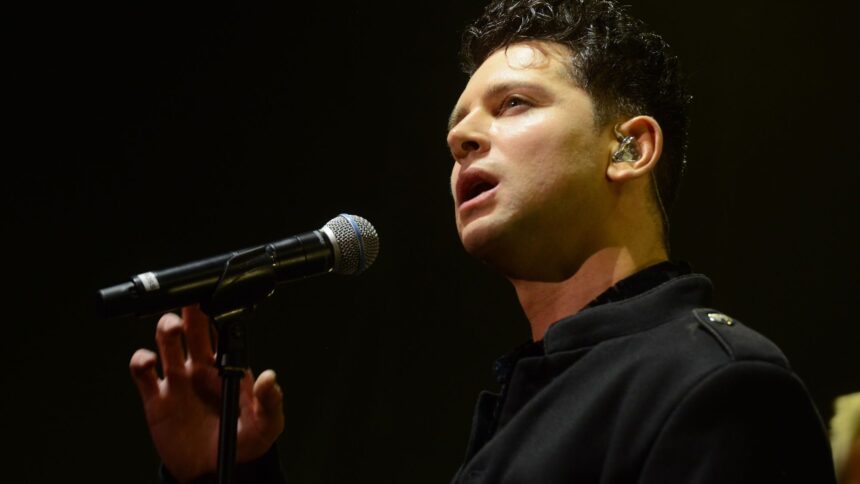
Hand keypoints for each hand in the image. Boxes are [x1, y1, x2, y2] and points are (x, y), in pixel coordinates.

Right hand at [130, 306, 284, 481]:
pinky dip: (140, 361)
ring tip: (172, 328)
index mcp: (227, 367)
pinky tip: (149, 362)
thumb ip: (270, 402)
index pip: (221, 332)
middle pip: (191, 329)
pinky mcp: (156, 399)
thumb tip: (269, 377)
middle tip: (190, 303)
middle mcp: (200, 368)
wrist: (212, 472)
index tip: (214, 302)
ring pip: (166, 343)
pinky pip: (142, 373)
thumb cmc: (243, 443)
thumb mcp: (266, 425)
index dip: (216, 314)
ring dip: (166, 329)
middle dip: (189, 311)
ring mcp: (177, 381)